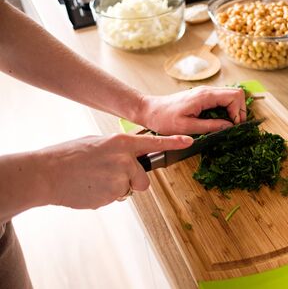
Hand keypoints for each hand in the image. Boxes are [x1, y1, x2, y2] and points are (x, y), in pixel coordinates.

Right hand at [34, 133, 192, 208]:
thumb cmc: (69, 155)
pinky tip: (90, 188)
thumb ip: (118, 149)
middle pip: (143, 180)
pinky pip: (115, 198)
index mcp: (120, 143)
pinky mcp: (110, 196)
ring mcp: (118, 179)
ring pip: (128, 190)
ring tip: (95, 181)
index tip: (190, 141)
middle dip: (131, 182)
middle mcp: (124, 160)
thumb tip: (130, 158)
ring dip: (116, 189)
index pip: (153, 143)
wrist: (46, 174)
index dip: (174, 143)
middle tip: (109, 176)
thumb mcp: (97, 143)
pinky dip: (105, 196)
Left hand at [135, 86, 246, 134]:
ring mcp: (205, 93)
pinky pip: (221, 101)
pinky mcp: (203, 97)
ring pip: (230, 97)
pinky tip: (219, 122)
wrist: (149, 110)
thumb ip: (210, 126)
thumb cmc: (164, 119)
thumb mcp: (187, 127)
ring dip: (233, 111)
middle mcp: (207, 91)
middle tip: (233, 127)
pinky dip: (225, 111)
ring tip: (226, 126)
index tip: (234, 126)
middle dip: (239, 111)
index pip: (235, 96)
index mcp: (205, 96)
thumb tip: (229, 127)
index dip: (239, 112)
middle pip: (236, 94)